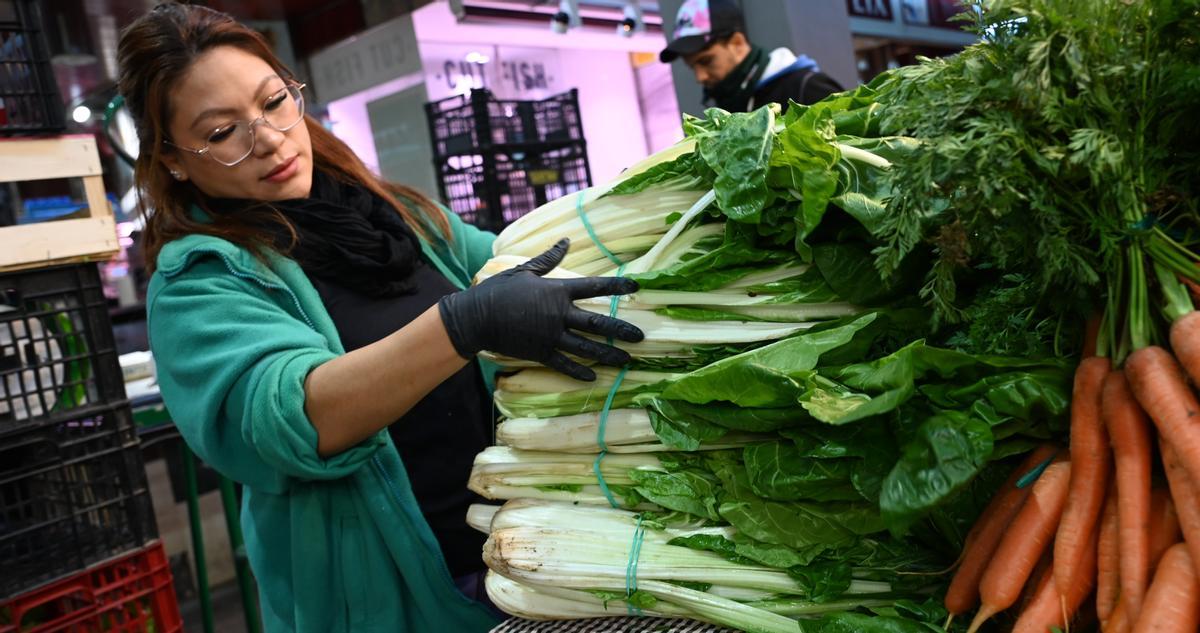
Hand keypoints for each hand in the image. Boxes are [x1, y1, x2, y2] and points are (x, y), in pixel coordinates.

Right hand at [437, 238, 643, 379]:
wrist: (475, 317)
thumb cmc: (499, 290)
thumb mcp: (525, 270)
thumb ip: (549, 259)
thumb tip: (566, 241)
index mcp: (557, 292)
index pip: (594, 287)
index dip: (616, 287)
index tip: (636, 287)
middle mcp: (558, 315)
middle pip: (597, 322)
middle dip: (621, 329)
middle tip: (641, 336)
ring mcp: (550, 336)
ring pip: (586, 347)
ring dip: (608, 354)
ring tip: (626, 360)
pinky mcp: (540, 353)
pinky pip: (564, 364)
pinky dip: (578, 372)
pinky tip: (593, 377)